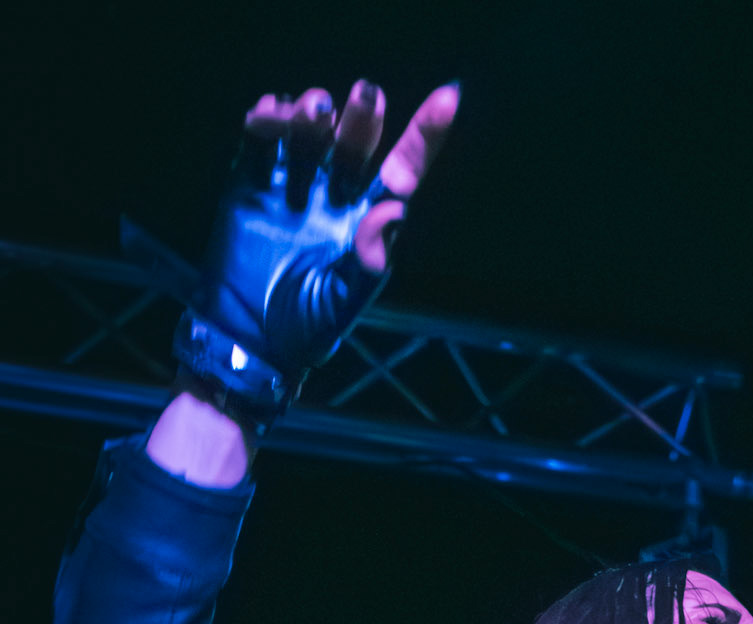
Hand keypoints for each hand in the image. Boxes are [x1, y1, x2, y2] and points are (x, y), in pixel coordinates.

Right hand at [174, 78, 459, 419]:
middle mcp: (333, 197)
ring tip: (312, 109)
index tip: (449, 98)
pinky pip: (261, 142)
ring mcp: (291, 187)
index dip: (425, 134)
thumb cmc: (303, 328)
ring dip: (313, 114)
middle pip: (354, 144)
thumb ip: (370, 259)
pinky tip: (271, 114)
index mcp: (365, 222)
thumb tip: (395, 209)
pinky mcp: (250, 185)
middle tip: (365, 96)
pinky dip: (266, 121)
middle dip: (361, 118)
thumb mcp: (342, 301)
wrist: (245, 340)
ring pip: (309, 134)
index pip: (401, 171)